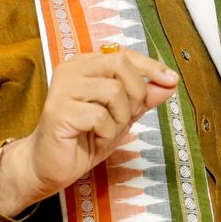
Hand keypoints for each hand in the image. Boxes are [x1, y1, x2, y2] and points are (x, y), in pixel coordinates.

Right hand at [0, 49, 177, 216]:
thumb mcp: (122, 116)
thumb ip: (144, 98)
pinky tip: (94, 139)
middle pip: (121, 65)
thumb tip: (170, 82)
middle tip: (127, 117)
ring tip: (107, 131)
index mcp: (86, 65)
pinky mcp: (58, 110)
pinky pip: (100, 116)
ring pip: (113, 91)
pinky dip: (106, 132)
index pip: (124, 55)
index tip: (171, 80)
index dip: (151, 66)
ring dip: (120, 118)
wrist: (49, 166)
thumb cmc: (84, 138)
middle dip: (136, 94)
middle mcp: (72, 69)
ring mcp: (63, 88)